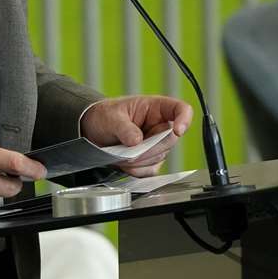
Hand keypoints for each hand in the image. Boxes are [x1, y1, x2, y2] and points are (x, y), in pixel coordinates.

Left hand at [79, 94, 193, 177]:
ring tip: (121, 155)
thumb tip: (136, 141)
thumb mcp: (111, 117)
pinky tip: (124, 164)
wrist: (93, 131)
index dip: (184, 120)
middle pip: (170, 139)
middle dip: (149, 148)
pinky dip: (137, 170)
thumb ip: (124, 128)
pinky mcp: (150, 160)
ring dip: (140, 160)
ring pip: (159, 157)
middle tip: (130, 150)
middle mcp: (159, 126)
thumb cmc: (105, 115)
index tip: (178, 130)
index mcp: (155, 108)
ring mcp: (156, 144)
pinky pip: (151, 170)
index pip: (181, 109)